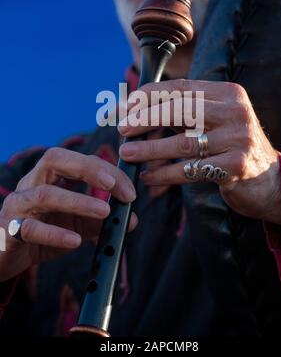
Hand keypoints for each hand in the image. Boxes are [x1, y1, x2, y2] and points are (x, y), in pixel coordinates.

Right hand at [0, 147, 136, 281]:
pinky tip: (74, 241)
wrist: (4, 256)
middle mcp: (31, 182)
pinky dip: (54, 234)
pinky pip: (30, 228)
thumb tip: (132, 219)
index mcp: (49, 175)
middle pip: (55, 159)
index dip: (106, 170)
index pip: (79, 160)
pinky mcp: (8, 230)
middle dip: (88, 168)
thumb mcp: (74, 224)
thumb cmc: (41, 232)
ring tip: (105, 212)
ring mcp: (17, 205)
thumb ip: (100, 220)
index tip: (130, 191)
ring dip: (78, 201)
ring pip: (44, 194)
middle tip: (114, 186)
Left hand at [118, 79, 280, 225]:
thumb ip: (184, 113)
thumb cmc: (232, 146)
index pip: (182, 87)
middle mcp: (235, 111)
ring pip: (182, 142)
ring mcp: (237, 138)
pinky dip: (165, 174)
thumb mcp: (214, 121)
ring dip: (149, 149)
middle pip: (180, 110)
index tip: (126, 106)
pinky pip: (190, 170)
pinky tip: (149, 176)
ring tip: (127, 154)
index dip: (149, 95)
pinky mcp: (236, 166)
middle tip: (122, 130)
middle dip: (145, 119)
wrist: (270, 179)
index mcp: (228, 93)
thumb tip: (135, 111)